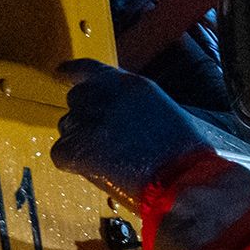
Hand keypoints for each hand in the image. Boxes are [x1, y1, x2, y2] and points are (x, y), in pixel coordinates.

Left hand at [52, 59, 213, 201]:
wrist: (185, 181)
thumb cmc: (189, 156)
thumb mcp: (171, 116)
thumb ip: (141, 108)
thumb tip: (127, 118)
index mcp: (131, 85)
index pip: (89, 69)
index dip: (72, 72)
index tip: (62, 74)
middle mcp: (105, 96)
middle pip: (76, 100)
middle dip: (86, 118)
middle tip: (106, 142)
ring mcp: (89, 121)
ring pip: (68, 127)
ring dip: (82, 143)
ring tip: (110, 161)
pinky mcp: (77, 148)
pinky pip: (61, 153)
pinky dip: (74, 165)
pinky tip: (98, 172)